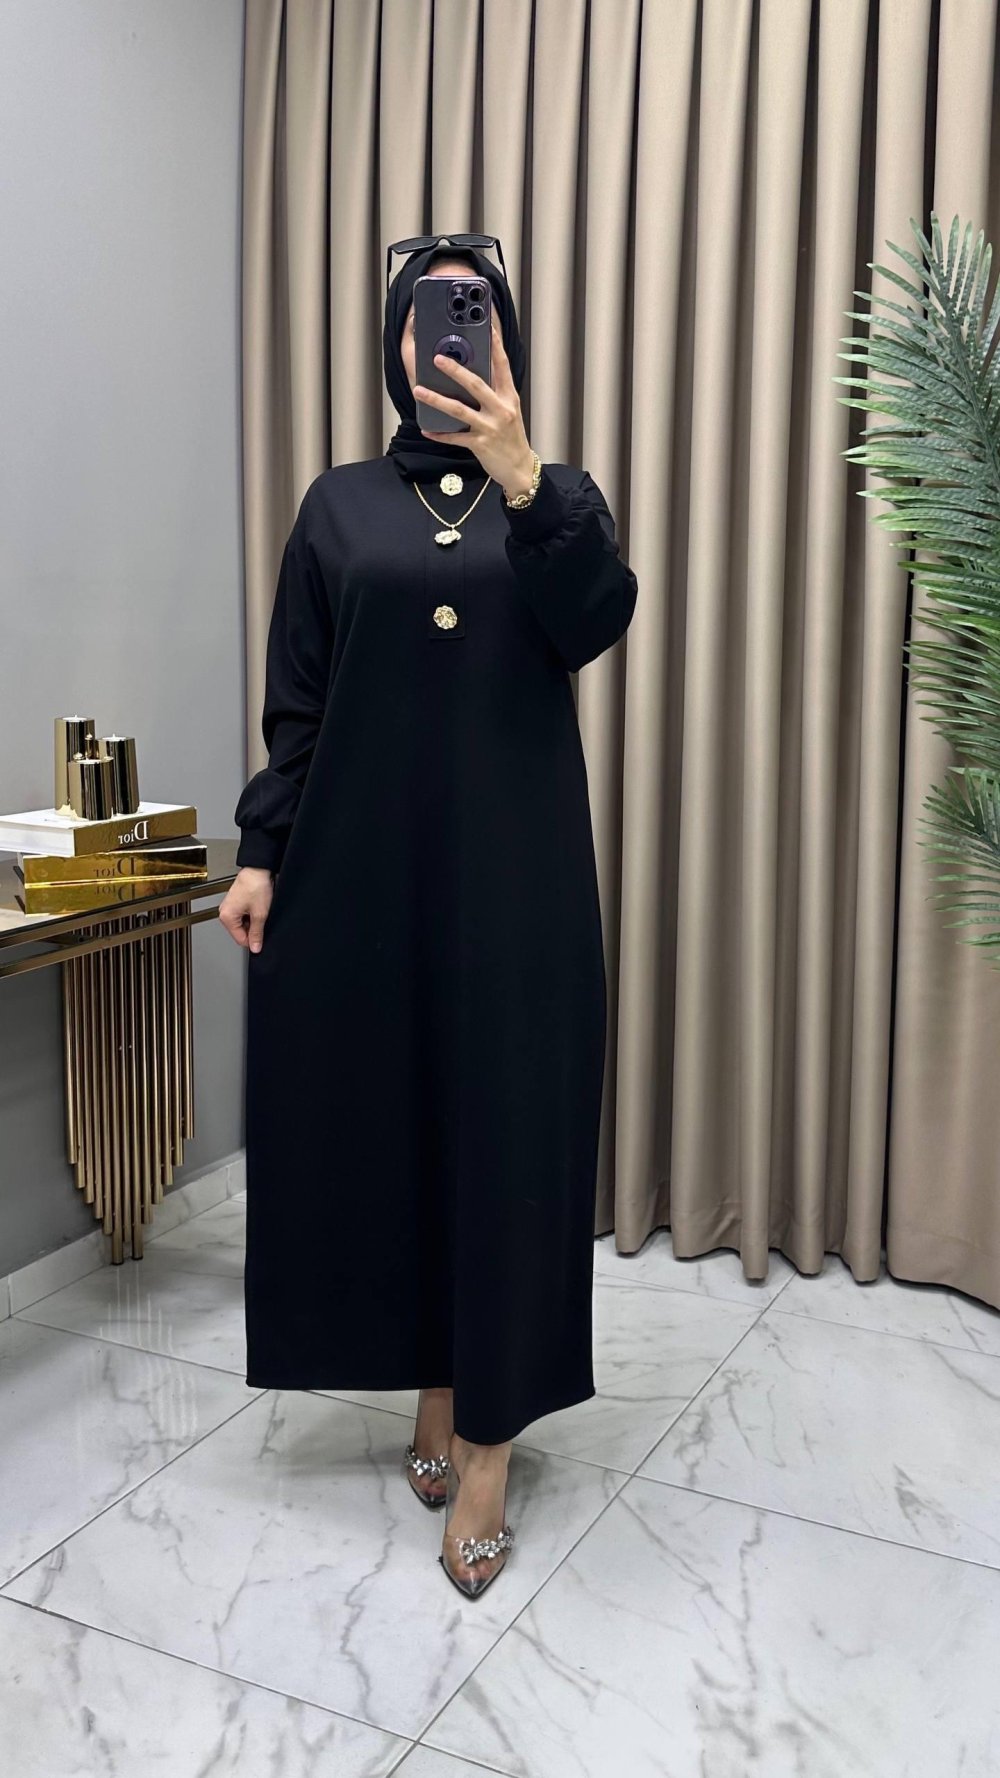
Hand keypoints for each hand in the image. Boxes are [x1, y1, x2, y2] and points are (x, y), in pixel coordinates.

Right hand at [218, 866, 273, 952]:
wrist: (258, 869)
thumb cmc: (256, 886)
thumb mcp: (260, 914)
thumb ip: (257, 933)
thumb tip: (256, 947)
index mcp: (227, 917)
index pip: (240, 939)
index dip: (253, 941)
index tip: (262, 940)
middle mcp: (225, 912)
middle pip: (241, 932)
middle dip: (253, 930)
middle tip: (263, 920)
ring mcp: (230, 907)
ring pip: (243, 924)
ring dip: (253, 921)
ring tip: (260, 910)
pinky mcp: (236, 902)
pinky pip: (243, 915)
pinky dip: (252, 914)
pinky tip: (258, 907)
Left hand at [413, 311, 535, 494]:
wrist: (519, 468)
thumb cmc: (511, 438)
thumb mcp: (509, 411)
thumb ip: (494, 393)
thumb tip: (471, 376)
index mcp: (509, 397)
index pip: (502, 365)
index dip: (495, 344)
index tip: (487, 325)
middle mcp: (501, 410)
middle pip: (476, 385)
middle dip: (455, 370)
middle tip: (437, 358)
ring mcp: (490, 428)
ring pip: (459, 410)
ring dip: (437, 399)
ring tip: (419, 390)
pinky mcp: (480, 445)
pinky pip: (455, 437)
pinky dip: (440, 434)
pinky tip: (426, 428)